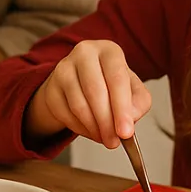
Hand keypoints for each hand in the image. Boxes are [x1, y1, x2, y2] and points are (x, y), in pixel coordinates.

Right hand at [24, 40, 151, 147]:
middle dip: (106, 122)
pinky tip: (91, 130)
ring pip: (79, 105)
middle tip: (114, 141)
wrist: (81, 82)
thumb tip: (130, 117)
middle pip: (95, 91)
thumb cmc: (111, 84)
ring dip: (93, 128)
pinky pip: (65, 114)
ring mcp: (64, 69)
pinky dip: (80, 128)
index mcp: (109, 50)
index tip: (125, 131)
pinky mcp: (51, 88)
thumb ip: (139, 102)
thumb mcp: (133, 89)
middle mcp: (84, 53)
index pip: (117, 78)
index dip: (122, 108)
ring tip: (104, 137)